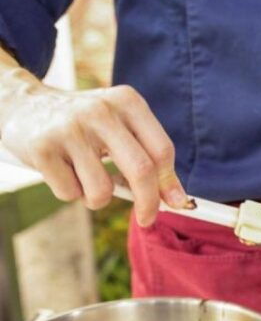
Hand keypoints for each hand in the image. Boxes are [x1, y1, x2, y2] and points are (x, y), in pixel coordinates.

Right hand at [1, 83, 187, 225]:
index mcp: (127, 102)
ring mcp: (69, 129)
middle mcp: (100, 111)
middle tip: (147, 218)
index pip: (161, 150)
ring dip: (96, 197)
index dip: (170, 182)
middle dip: (148, 203)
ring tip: (84, 176)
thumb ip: (148, 158)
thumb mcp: (119, 127)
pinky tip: (61, 169)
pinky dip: (70, 192)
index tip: (174, 203)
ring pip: (101, 190)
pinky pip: (70, 193)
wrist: (24, 104)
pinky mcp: (42, 148)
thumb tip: (176, 199)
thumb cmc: (84, 125)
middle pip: (141, 170)